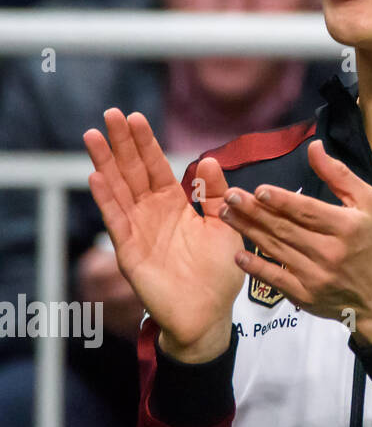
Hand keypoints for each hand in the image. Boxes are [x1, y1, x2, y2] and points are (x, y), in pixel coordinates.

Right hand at [83, 110, 243, 362]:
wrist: (209, 313)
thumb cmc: (218, 271)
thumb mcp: (225, 225)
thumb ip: (216, 195)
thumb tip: (211, 161)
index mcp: (175, 205)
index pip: (157, 166)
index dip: (145, 143)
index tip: (136, 117)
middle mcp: (153, 214)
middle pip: (133, 171)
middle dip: (121, 143)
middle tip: (109, 114)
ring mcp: (138, 231)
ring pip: (119, 190)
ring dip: (105, 163)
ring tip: (92, 137)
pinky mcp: (130, 252)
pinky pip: (117, 221)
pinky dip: (106, 199)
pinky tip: (96, 177)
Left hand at [219, 140, 371, 346]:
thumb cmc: (368, 241)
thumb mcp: (366, 203)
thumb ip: (339, 175)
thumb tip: (314, 148)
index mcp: (347, 227)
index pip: (308, 211)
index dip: (282, 200)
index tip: (258, 190)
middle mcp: (331, 252)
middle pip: (286, 228)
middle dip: (255, 212)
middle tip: (230, 197)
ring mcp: (316, 276)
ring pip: (276, 249)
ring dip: (248, 231)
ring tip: (227, 214)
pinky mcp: (305, 295)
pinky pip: (275, 278)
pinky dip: (256, 267)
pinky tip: (238, 254)